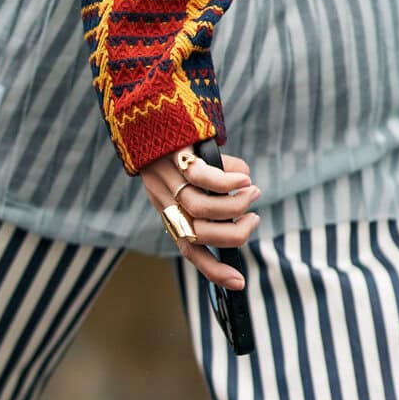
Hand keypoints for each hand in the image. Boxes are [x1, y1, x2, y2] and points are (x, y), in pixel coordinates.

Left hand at [140, 146, 260, 291]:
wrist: (145, 116)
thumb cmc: (175, 149)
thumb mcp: (189, 178)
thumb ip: (216, 190)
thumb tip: (247, 191)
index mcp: (170, 213)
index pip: (189, 251)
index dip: (214, 271)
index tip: (240, 283)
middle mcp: (167, 203)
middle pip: (200, 235)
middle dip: (235, 233)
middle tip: (253, 218)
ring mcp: (169, 183)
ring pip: (204, 210)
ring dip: (236, 205)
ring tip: (252, 192)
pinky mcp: (176, 160)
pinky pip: (206, 179)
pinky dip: (230, 183)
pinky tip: (245, 178)